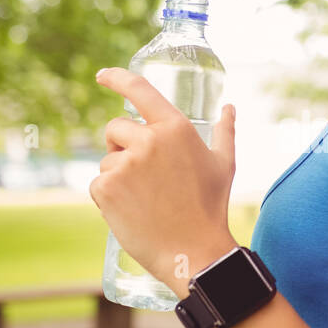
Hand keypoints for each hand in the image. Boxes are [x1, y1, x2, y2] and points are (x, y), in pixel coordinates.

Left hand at [89, 67, 236, 289]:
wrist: (194, 252)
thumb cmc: (210, 208)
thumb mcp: (224, 164)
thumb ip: (225, 131)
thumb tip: (229, 107)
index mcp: (175, 127)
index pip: (139, 90)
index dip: (117, 78)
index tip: (102, 76)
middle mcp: (148, 140)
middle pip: (115, 128)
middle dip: (121, 146)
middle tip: (143, 176)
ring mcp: (124, 163)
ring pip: (107, 160)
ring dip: (118, 177)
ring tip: (145, 201)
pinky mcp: (106, 187)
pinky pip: (97, 184)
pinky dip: (108, 198)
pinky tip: (132, 212)